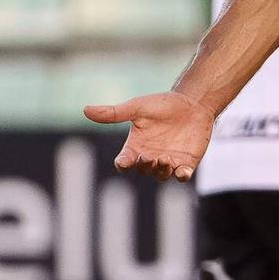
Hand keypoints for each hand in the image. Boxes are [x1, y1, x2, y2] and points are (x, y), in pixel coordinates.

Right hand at [82, 90, 215, 181]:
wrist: (193, 103)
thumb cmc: (162, 104)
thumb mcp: (137, 107)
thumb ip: (114, 113)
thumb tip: (85, 110)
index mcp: (136, 146)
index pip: (124, 162)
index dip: (123, 164)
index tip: (124, 161)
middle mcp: (150, 156)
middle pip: (142, 170)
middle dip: (144, 165)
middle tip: (149, 155)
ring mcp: (169, 161)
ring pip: (161, 176)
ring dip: (161, 171)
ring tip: (164, 159)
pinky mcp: (186, 163)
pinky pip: (182, 176)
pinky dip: (181, 176)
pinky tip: (182, 171)